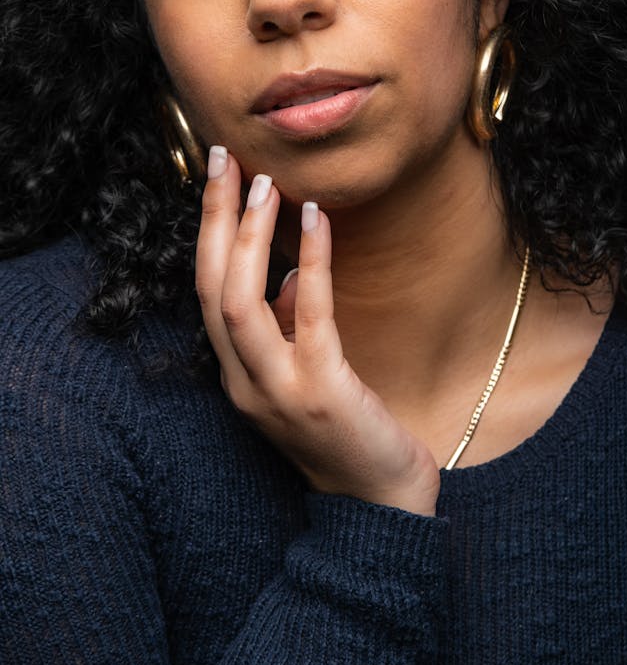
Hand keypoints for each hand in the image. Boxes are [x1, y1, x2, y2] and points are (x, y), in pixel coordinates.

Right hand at [195, 148, 440, 515]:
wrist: (382, 506)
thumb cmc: (349, 433)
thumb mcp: (308, 374)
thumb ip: (291, 326)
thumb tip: (291, 274)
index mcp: (237, 375)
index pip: (206, 290)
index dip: (207, 232)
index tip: (217, 177)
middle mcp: (243, 382)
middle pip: (210, 287)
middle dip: (213, 219)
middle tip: (225, 158)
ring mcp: (277, 390)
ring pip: (239, 300)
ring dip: (247, 235)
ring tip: (265, 182)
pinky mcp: (320, 391)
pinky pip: (307, 315)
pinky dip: (307, 261)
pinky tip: (316, 219)